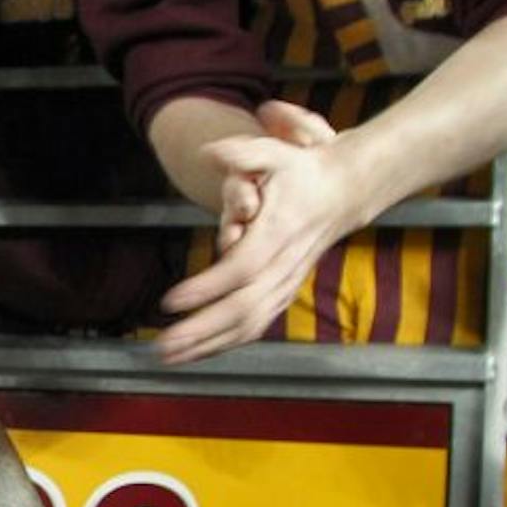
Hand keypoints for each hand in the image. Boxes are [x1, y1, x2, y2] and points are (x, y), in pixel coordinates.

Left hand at [155, 118, 363, 364]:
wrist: (343, 190)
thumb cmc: (303, 171)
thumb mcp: (275, 152)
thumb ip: (243, 152)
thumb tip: (211, 151)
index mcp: (279, 233)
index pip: (241, 268)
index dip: (207, 288)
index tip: (171, 301)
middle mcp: (285, 265)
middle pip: (243, 307)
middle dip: (201, 329)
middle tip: (163, 343)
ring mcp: (287, 283)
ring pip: (249, 324)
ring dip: (208, 344)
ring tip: (170, 356)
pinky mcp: (283, 293)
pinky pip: (255, 325)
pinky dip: (225, 343)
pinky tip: (195, 352)